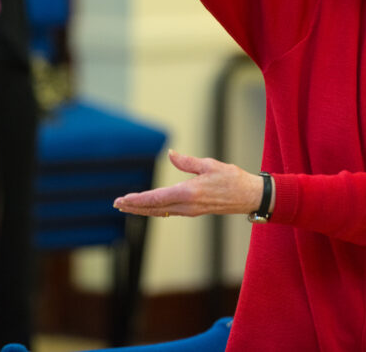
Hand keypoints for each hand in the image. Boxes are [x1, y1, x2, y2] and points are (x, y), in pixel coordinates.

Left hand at [113, 150, 264, 217]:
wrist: (249, 196)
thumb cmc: (232, 179)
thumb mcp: (209, 165)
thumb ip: (187, 162)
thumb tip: (170, 154)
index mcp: (188, 193)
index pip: (156, 198)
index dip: (138, 199)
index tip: (123, 199)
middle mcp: (186, 205)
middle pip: (154, 208)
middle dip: (134, 206)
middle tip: (117, 204)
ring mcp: (189, 210)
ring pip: (160, 211)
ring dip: (142, 209)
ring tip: (127, 206)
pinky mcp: (193, 211)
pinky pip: (168, 211)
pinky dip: (154, 209)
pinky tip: (148, 208)